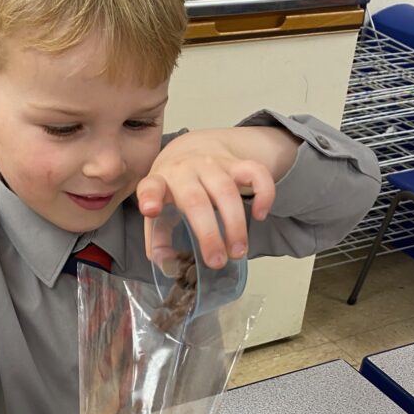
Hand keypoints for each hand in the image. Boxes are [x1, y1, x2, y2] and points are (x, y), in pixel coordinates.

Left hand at [137, 127, 296, 268]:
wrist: (193, 147)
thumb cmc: (174, 185)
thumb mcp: (159, 206)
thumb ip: (158, 237)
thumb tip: (167, 266)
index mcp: (161, 181)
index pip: (151, 186)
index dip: (150, 197)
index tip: (151, 210)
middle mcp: (186, 170)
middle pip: (196, 200)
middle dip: (208, 234)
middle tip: (217, 262)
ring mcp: (213, 164)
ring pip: (227, 191)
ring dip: (235, 224)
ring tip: (238, 251)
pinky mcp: (237, 162)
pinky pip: (256, 173)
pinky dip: (263, 194)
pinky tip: (260, 215)